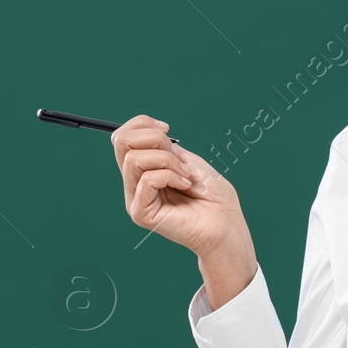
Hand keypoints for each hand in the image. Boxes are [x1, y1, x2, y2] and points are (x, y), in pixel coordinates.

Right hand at [111, 114, 255, 290]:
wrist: (226, 224)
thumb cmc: (214, 195)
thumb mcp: (189, 160)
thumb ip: (164, 148)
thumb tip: (149, 135)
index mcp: (144, 169)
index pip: (123, 137)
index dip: (142, 123)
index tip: (167, 129)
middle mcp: (135, 183)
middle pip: (121, 142)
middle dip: (153, 138)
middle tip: (177, 155)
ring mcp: (136, 198)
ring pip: (133, 159)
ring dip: (167, 160)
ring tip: (186, 176)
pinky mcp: (141, 213)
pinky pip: (146, 180)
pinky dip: (170, 176)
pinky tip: (185, 186)